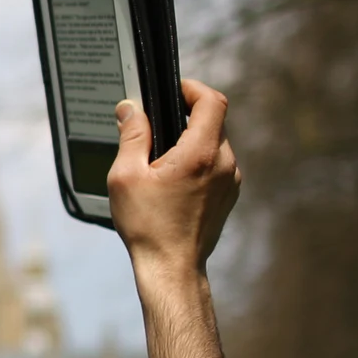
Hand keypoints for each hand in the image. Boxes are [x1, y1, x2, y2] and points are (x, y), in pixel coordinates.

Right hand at [106, 79, 241, 279]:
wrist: (171, 268)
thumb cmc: (148, 227)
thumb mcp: (126, 176)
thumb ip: (131, 136)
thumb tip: (130, 109)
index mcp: (200, 154)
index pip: (211, 101)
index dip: (192, 89)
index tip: (174, 91)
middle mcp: (223, 164)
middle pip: (213, 121)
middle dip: (186, 117)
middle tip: (158, 127)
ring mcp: (230, 181)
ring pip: (216, 144)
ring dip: (193, 142)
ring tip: (163, 160)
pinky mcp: (229, 195)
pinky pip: (217, 165)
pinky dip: (199, 163)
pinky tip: (175, 181)